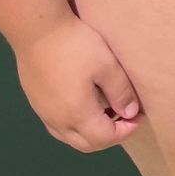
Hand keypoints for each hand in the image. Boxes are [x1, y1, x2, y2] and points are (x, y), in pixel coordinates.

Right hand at [13, 16, 141, 152]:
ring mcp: (43, 114)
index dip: (125, 131)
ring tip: (108, 110)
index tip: (138, 116)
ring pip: (70, 137)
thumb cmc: (76, 46)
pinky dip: (76, 125)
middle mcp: (57, 121)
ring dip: (91, 132)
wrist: (37, 31)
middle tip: (126, 116)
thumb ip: (121, 92)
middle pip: (86, 144)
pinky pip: (58, 126)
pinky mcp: (36, 103)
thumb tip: (131, 113)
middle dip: (110, 136)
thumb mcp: (107, 66)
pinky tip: (85, 104)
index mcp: (77, 115)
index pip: (104, 138)